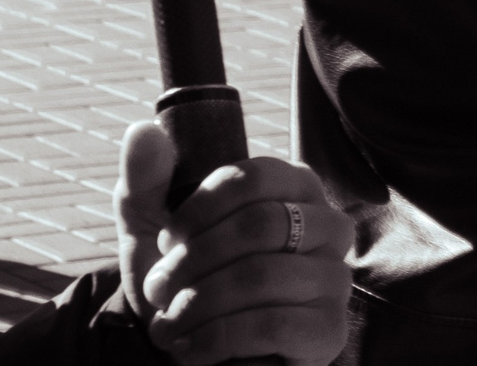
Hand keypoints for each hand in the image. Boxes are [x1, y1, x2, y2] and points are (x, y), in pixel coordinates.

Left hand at [114, 121, 351, 364]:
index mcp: (294, 187)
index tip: (168, 240)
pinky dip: (217, 339)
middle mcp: (327, 225)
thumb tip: (142, 131)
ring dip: (198, 304)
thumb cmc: (182, 280)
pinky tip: (193, 349)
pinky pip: (272, 325)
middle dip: (193, 262)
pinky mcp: (329, 331)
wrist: (191, 350)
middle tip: (159, 288)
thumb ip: (146, 180)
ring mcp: (335, 279)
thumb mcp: (153, 230)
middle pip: (259, 225)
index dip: (198, 210)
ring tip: (169, 323)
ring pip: (262, 276)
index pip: (252, 177)